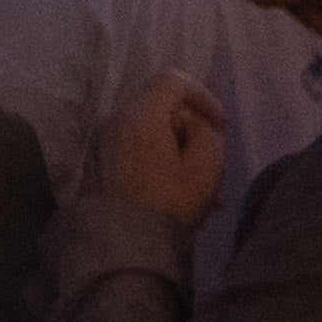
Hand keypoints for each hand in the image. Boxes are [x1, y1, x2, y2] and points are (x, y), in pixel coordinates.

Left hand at [113, 77, 228, 223]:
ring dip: (181, 155)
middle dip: (194, 134)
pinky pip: (137, 150)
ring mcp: (104, 140)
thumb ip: (207, 134)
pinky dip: (162, 164)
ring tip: (207, 195)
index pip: (172, 80)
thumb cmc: (169, 203)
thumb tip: (195, 122)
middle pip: (162, 108)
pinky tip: (181, 198)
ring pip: (152, 134)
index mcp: (140, 114)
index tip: (221, 125)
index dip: (203, 96)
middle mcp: (115, 119)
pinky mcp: (100, 162)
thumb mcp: (205, 168)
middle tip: (215, 167)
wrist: (122, 242)